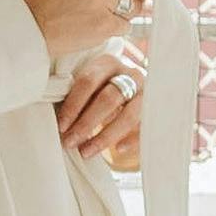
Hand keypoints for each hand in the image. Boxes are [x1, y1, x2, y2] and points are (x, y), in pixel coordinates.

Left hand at [55, 46, 145, 168]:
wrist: (133, 86)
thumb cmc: (102, 88)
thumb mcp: (91, 84)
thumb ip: (77, 96)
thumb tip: (61, 124)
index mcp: (108, 63)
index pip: (88, 82)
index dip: (73, 105)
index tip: (61, 126)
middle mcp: (130, 74)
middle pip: (108, 99)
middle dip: (86, 124)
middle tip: (70, 142)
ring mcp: (146, 92)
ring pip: (128, 115)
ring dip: (105, 137)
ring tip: (86, 151)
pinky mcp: (155, 110)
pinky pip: (145, 128)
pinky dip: (132, 140)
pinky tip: (118, 150)